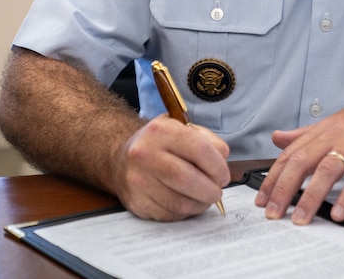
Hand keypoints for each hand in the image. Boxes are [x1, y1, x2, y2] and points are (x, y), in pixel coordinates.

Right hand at [113, 114, 230, 220]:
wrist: (120, 159)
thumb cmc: (159, 144)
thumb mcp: (181, 129)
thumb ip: (207, 141)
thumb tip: (222, 163)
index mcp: (160, 131)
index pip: (199, 149)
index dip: (218, 166)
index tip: (223, 176)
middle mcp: (145, 154)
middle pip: (188, 179)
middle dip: (210, 190)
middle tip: (217, 191)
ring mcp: (138, 181)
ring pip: (180, 202)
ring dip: (200, 204)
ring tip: (204, 198)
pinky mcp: (136, 203)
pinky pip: (169, 215)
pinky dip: (184, 212)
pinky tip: (186, 203)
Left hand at [254, 83, 343, 224]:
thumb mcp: (337, 123)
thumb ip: (306, 134)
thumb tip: (277, 139)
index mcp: (325, 129)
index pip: (292, 154)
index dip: (274, 177)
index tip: (261, 199)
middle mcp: (338, 134)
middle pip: (303, 161)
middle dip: (283, 188)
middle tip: (272, 212)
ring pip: (327, 169)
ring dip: (311, 196)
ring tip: (300, 217)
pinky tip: (340, 212)